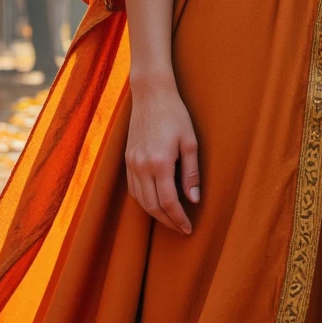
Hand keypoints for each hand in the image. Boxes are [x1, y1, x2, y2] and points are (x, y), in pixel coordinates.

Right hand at [126, 73, 199, 233]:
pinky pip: (132, 189)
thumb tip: (194, 200)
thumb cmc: (175, 115)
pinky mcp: (127, 158)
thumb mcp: (190, 142)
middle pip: (153, 206)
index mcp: (160, 163)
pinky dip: (143, 201)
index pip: (169, 202)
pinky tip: (154, 203)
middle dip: (168, 221)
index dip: (179, 219)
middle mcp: (142, 166)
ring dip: (155, 214)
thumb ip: (191, 173)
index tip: (188, 228)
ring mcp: (131, 163)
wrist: (151, 94)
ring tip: (170, 220)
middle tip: (181, 228)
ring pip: (140, 200)